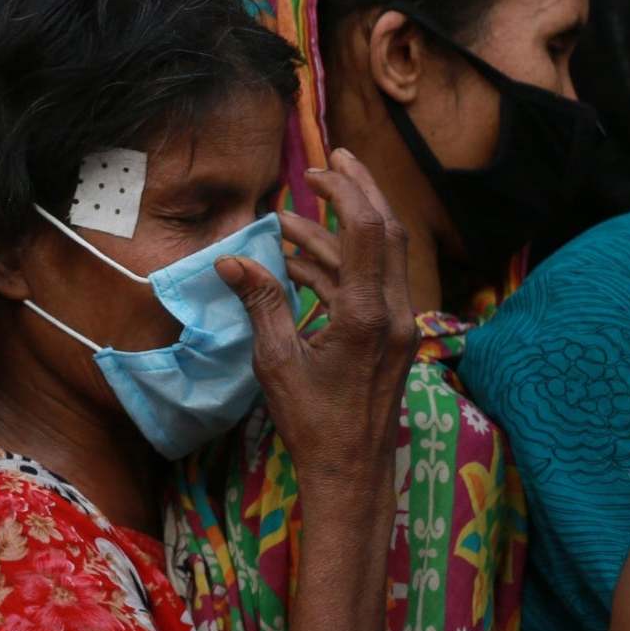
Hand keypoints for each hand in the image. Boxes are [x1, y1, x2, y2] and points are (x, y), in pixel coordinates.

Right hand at [218, 149, 417, 485]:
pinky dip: (338, 267)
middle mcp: (394, 312)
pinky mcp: (390, 334)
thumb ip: (261, 304)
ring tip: (291, 220)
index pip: (367, 232)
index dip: (345, 192)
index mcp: (367, 315)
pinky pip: (369, 285)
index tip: (316, 170)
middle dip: (360, 192)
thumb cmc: (311, 420)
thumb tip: (232, 259)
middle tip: (331, 162)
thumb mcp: (276, 361)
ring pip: (379, 258)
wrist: (352, 468)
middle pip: (388, 232)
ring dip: (338, 233)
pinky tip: (299, 263)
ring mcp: (398, 323)